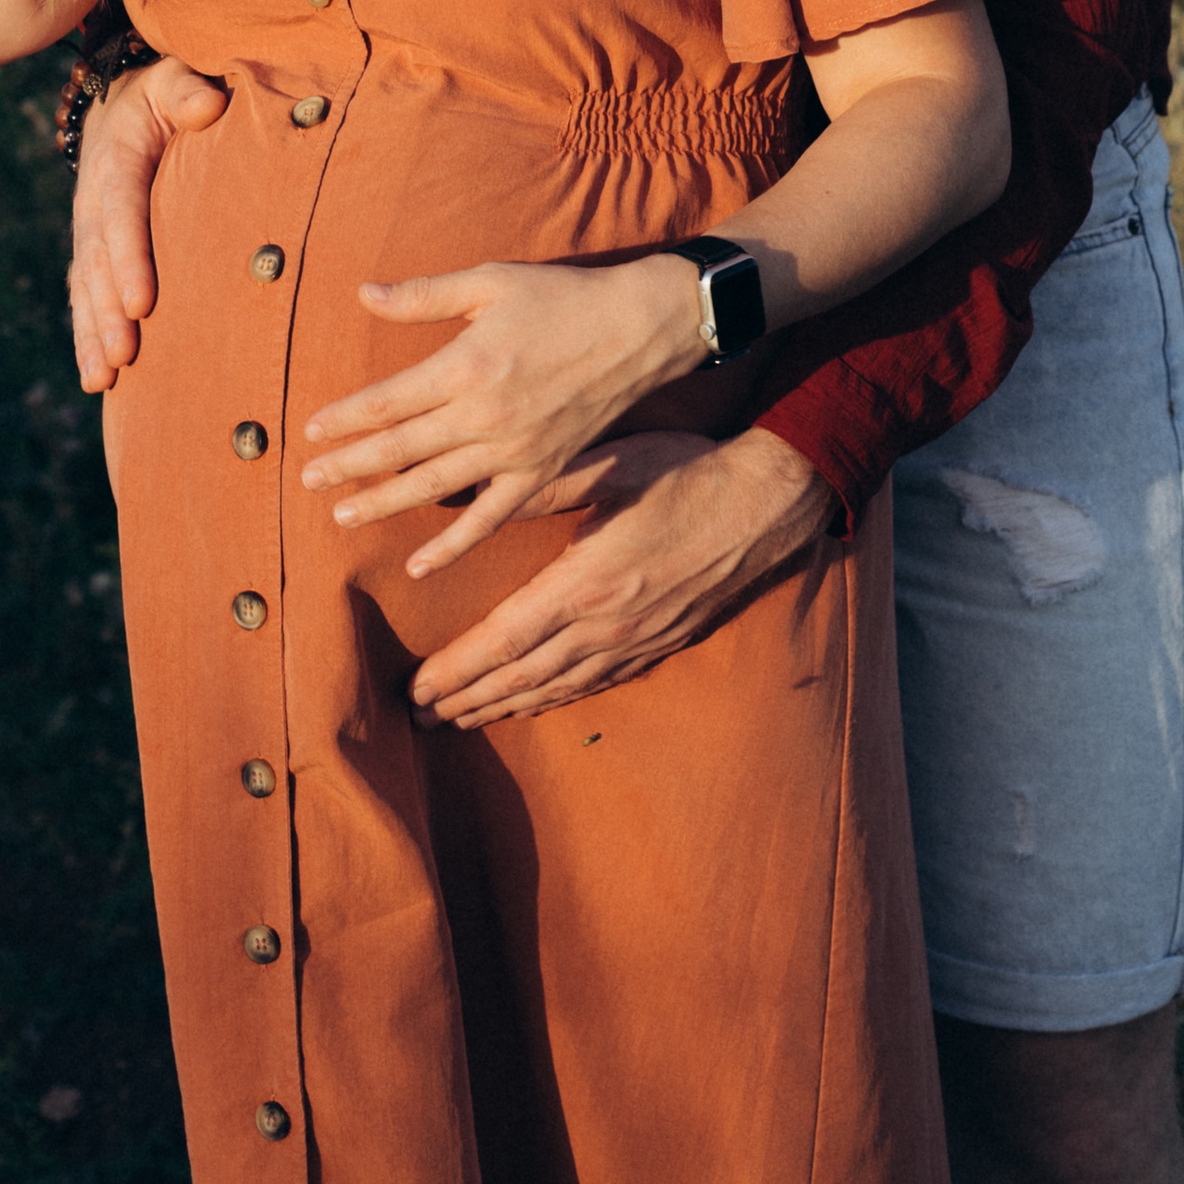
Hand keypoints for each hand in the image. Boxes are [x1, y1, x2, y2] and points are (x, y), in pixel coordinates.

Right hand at [67, 56, 226, 392]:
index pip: (123, 214)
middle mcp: (94, 203)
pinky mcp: (93, 255)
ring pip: (86, 289)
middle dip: (108, 313)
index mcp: (117, 162)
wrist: (116, 107)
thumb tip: (209, 107)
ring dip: (92, 335)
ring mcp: (89, 233)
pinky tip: (95, 380)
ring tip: (102, 379)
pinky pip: (84, 298)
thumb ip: (188, 90)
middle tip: (124, 357)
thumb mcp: (172, 79)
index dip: (131, 259)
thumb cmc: (160, 96)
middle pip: (99, 264)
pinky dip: (86, 338)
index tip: (144, 303)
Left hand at [297, 254, 707, 576]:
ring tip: (343, 515)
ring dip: (384, 502)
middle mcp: (484, 416)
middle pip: (400, 448)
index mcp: (465, 366)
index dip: (345, 419)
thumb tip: (363, 293)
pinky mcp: (540, 472)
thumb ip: (424, 295)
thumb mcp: (489, 281)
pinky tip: (419, 564)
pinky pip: (489, 519)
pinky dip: (453, 545)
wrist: (637, 329)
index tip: (310, 431)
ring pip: (433, 487)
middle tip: (306, 479)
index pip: (388, 401)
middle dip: (349, 465)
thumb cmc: (560, 297)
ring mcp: (513, 451)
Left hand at [407, 428, 829, 726]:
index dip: (458, 668)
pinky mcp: (658, 644)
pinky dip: (552, 700)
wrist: (766, 506)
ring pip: (555, 688)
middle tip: (419, 716)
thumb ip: (545, 488)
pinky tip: (531, 704)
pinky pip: (593, 685)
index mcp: (588, 581)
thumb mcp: (611, 465)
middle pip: (522, 675)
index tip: (417, 686)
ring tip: (459, 718)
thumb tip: (479, 493)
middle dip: (466, 697)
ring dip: (502, 706)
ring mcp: (635, 641)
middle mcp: (608, 624)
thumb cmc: (686, 473)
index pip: (506, 639)